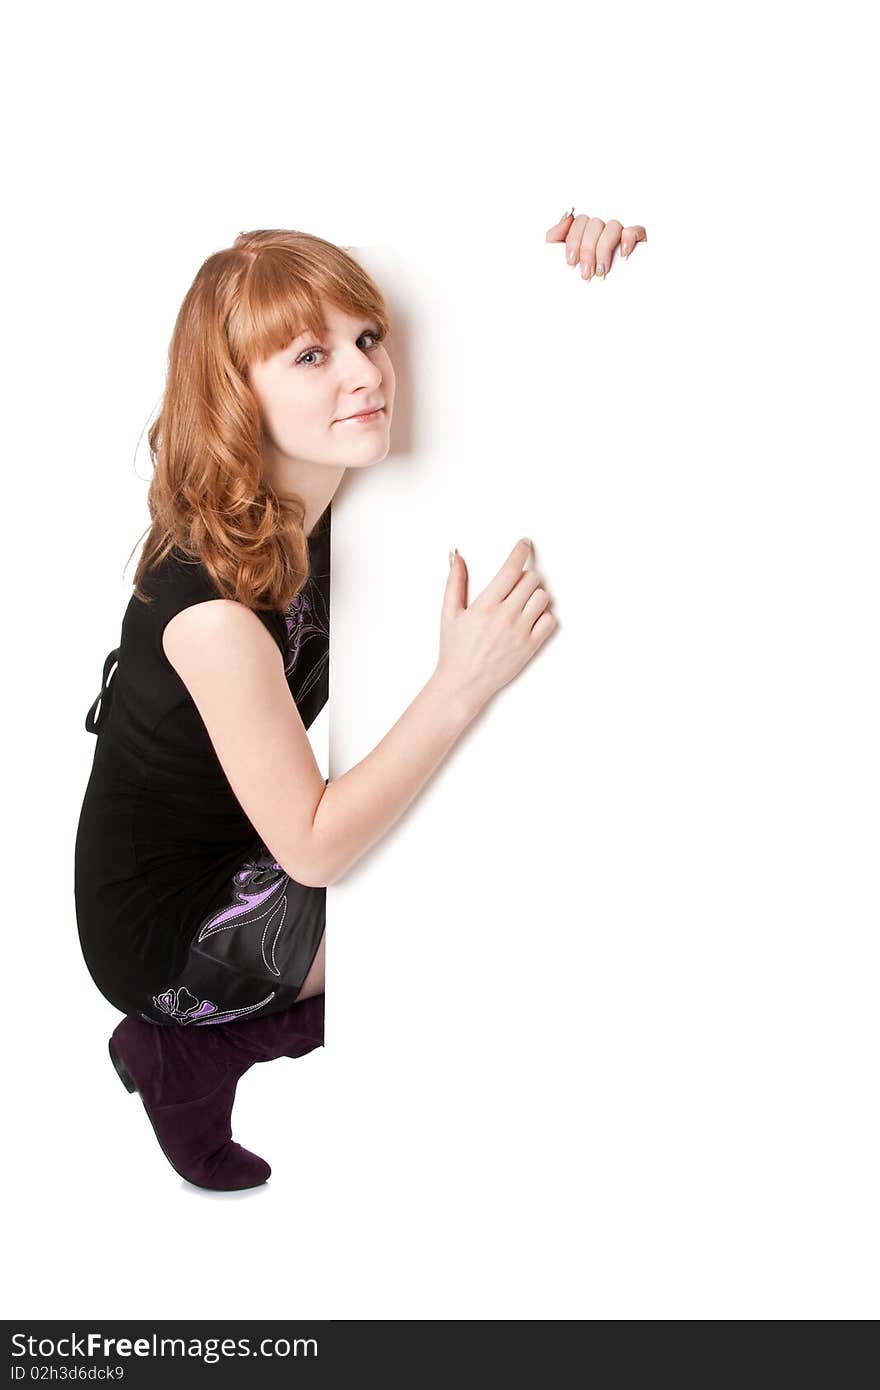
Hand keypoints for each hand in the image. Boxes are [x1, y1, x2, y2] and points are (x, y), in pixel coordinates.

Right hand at [436, 539, 557, 715]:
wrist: (463, 684)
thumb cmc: (454, 650)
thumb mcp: (449, 613)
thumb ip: (455, 582)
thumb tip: (457, 557)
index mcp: (485, 605)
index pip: (511, 569)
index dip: (520, 551)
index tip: (524, 544)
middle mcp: (505, 616)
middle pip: (531, 580)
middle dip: (525, 577)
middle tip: (517, 584)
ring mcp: (520, 632)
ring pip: (543, 597)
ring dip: (535, 595)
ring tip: (522, 603)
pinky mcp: (530, 646)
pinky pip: (550, 620)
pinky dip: (544, 616)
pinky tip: (530, 619)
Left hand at [545, 208, 646, 279]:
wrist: (610, 306)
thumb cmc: (583, 284)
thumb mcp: (561, 262)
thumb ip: (555, 237)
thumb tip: (564, 219)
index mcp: (586, 233)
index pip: (579, 222)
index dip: (574, 240)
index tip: (571, 262)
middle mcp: (602, 231)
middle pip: (594, 224)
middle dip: (587, 250)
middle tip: (586, 274)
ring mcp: (620, 235)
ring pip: (612, 226)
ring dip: (604, 249)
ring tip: (602, 271)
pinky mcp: (638, 241)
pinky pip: (634, 230)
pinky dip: (627, 240)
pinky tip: (622, 255)